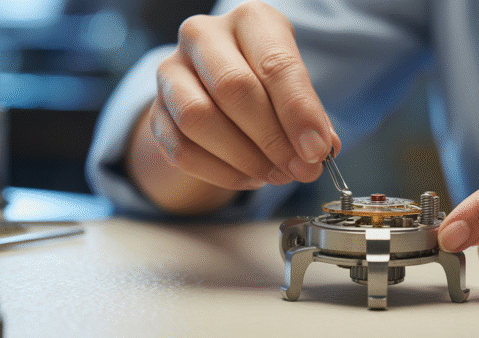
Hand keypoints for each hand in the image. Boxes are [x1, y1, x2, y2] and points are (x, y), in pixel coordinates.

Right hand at [147, 1, 339, 189]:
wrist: (217, 85)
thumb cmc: (266, 81)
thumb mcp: (295, 86)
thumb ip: (311, 115)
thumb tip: (322, 149)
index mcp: (250, 20)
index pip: (275, 64)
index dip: (298, 112)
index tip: (317, 150)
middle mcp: (203, 36)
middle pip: (233, 88)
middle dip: (273, 139)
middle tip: (301, 169)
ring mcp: (171, 71)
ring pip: (198, 118)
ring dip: (244, 158)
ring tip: (277, 175)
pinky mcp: (155, 111)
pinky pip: (181, 149)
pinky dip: (220, 172)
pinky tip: (249, 178)